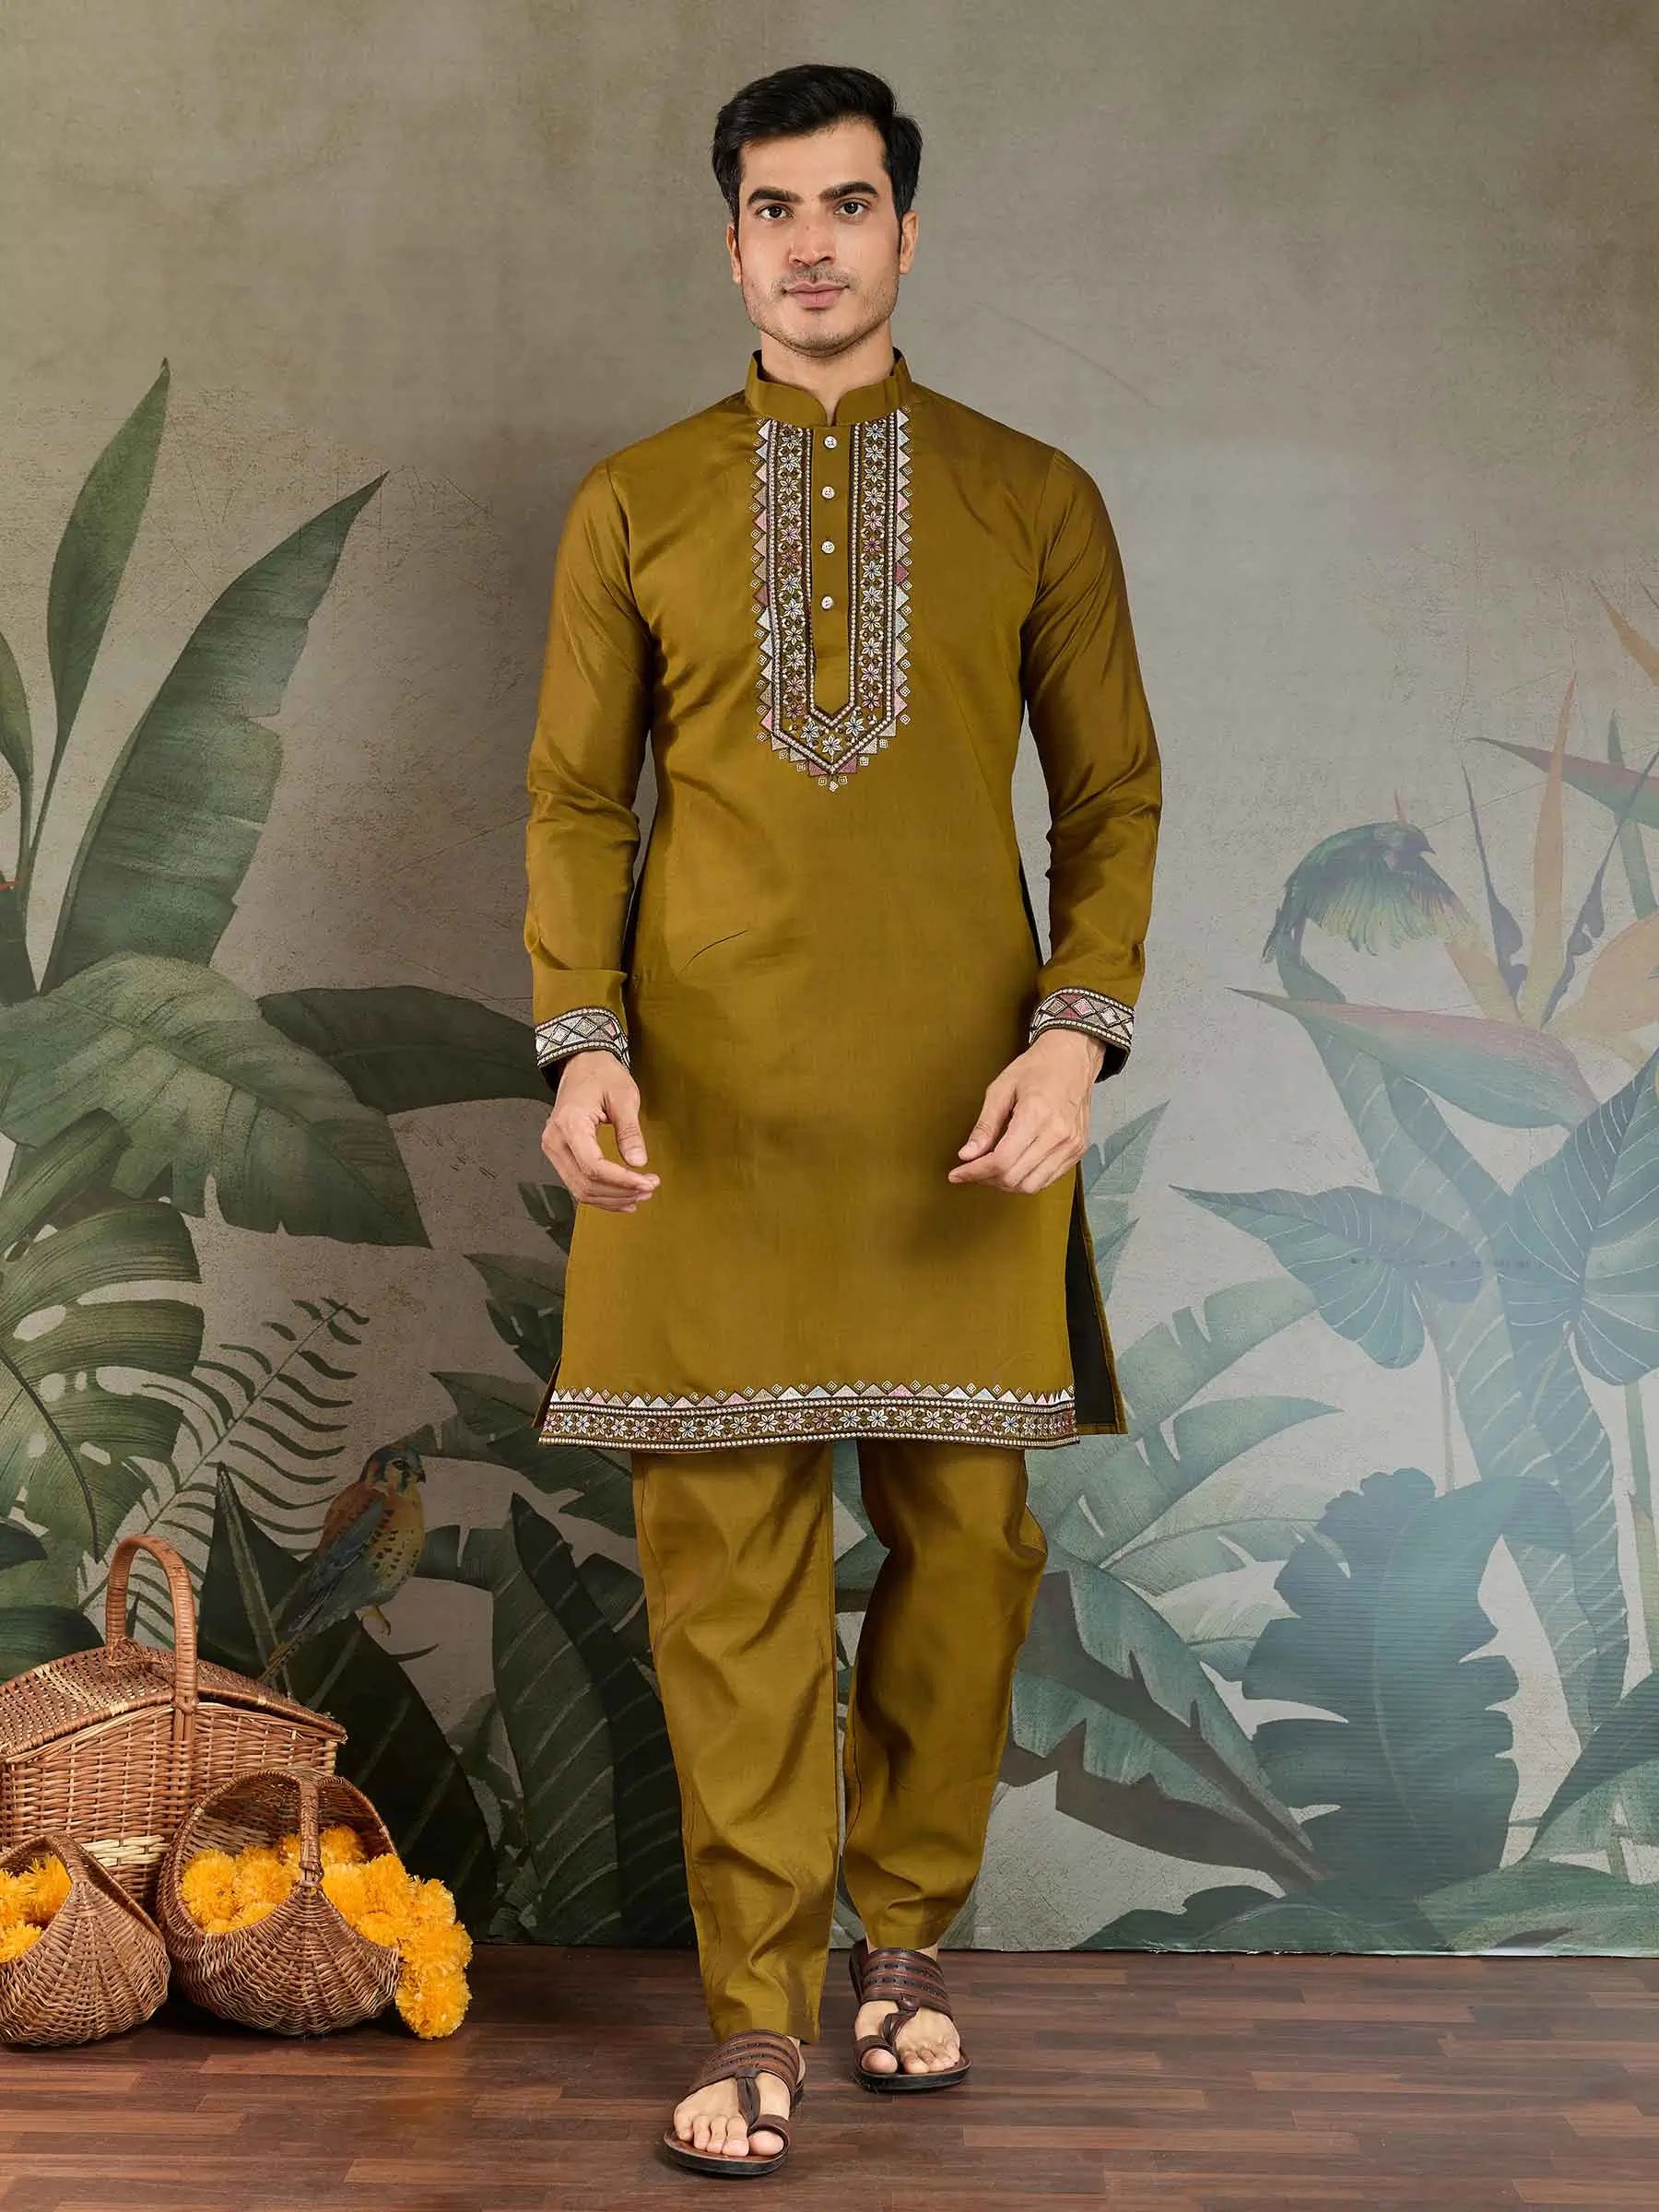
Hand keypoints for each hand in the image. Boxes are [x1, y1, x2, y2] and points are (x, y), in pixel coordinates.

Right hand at [541, 1051, 659, 1211]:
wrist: (582, 1063)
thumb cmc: (602, 1074)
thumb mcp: (624, 1097)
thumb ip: (630, 1132)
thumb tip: (638, 1162)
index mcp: (570, 1124)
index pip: (593, 1167)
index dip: (622, 1181)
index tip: (647, 1183)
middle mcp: (555, 1140)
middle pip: (585, 1184)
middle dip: (619, 1193)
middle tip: (649, 1189)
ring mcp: (554, 1148)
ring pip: (580, 1189)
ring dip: (611, 1198)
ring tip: (640, 1195)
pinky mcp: (560, 1153)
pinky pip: (577, 1183)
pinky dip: (600, 1194)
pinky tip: (622, 1197)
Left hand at [948, 1029, 1103, 1193]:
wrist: (1073, 1057)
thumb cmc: (1037, 1067)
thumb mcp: (1001, 1089)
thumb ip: (985, 1125)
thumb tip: (967, 1154)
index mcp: (1036, 1115)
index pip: (1001, 1161)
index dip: (975, 1172)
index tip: (957, 1173)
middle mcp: (1058, 1135)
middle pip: (1015, 1178)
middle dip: (986, 1179)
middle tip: (971, 1170)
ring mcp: (1071, 1145)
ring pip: (1032, 1185)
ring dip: (1006, 1184)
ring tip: (991, 1170)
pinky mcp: (1077, 1150)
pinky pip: (1048, 1179)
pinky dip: (1027, 1179)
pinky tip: (1014, 1166)